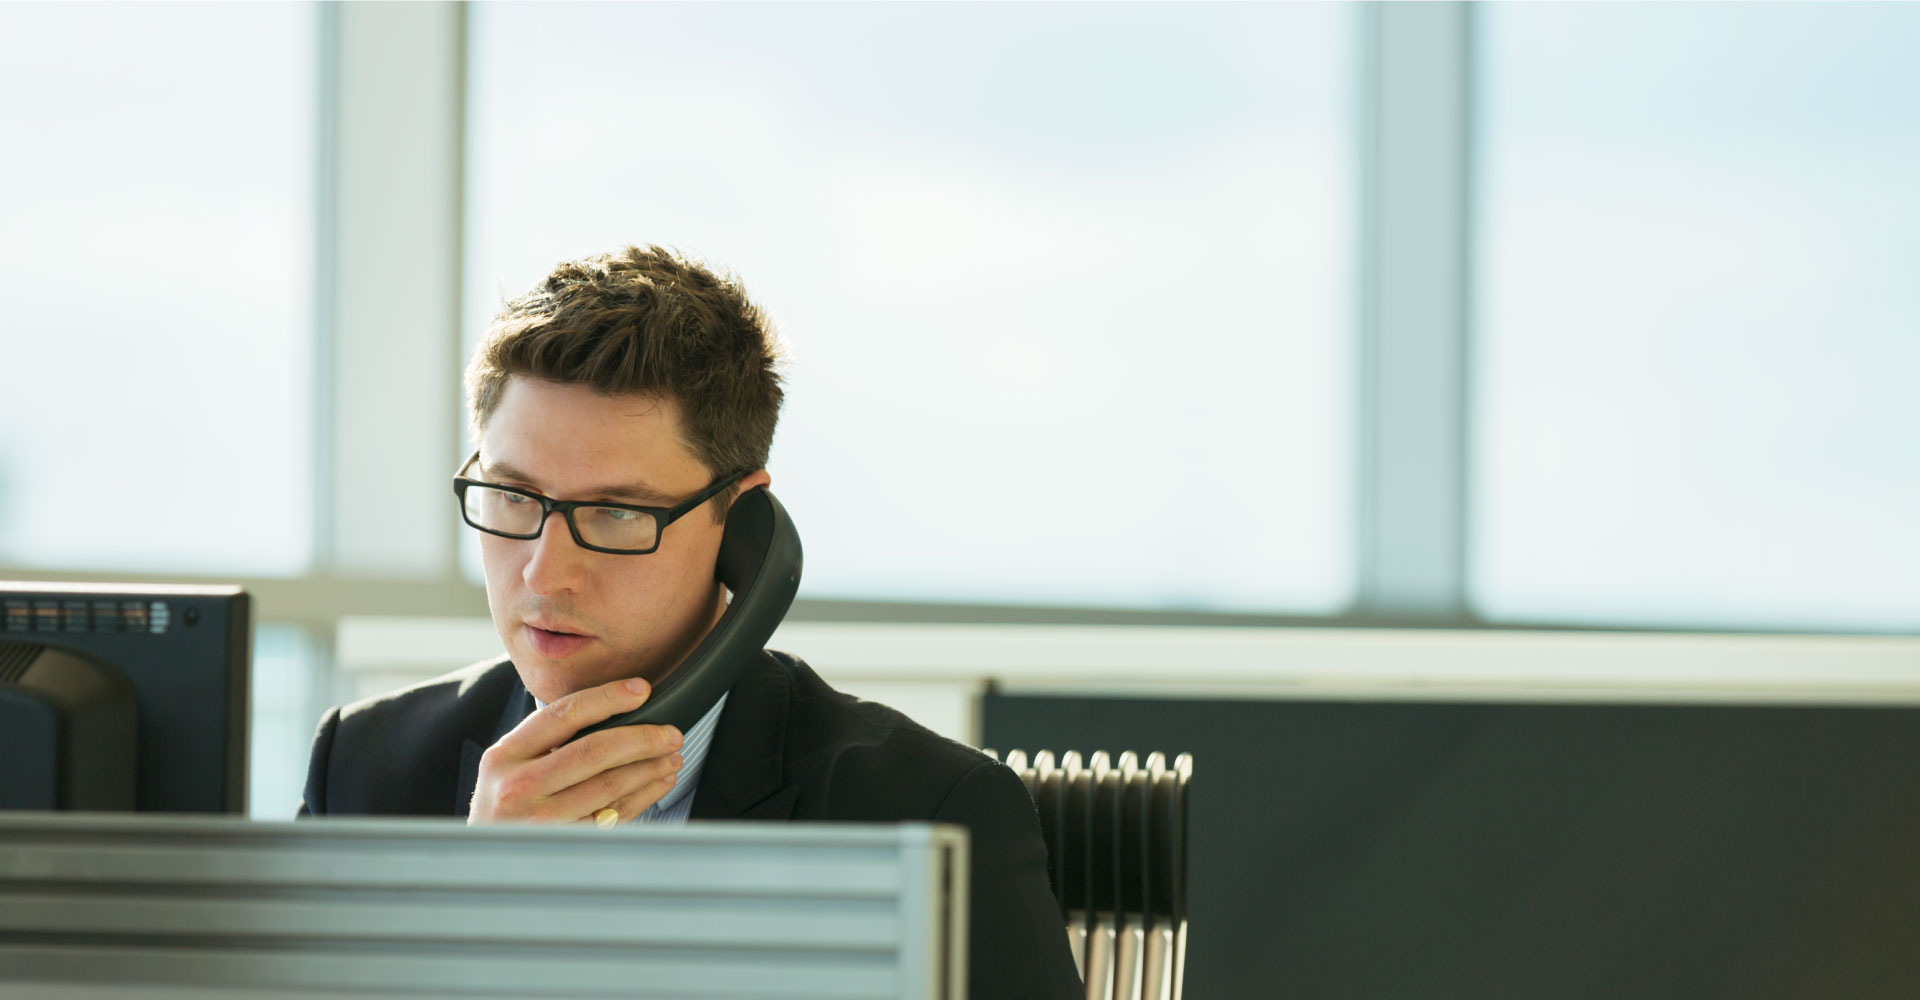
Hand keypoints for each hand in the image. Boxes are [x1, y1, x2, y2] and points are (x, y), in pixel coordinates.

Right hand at [468, 677, 684, 825]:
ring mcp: (541, 820)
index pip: (564, 714)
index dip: (608, 698)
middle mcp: (520, 786)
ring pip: (609, 785)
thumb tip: (614, 711)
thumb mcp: (508, 765)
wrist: (483, 858)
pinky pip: (613, 816)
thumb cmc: (504, 804)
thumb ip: (547, 740)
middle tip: (670, 733)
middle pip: (594, 751)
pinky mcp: (564, 843)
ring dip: (649, 768)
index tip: (641, 690)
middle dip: (642, 738)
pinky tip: (657, 784)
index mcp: (506, 755)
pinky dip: (642, 797)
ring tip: (670, 757)